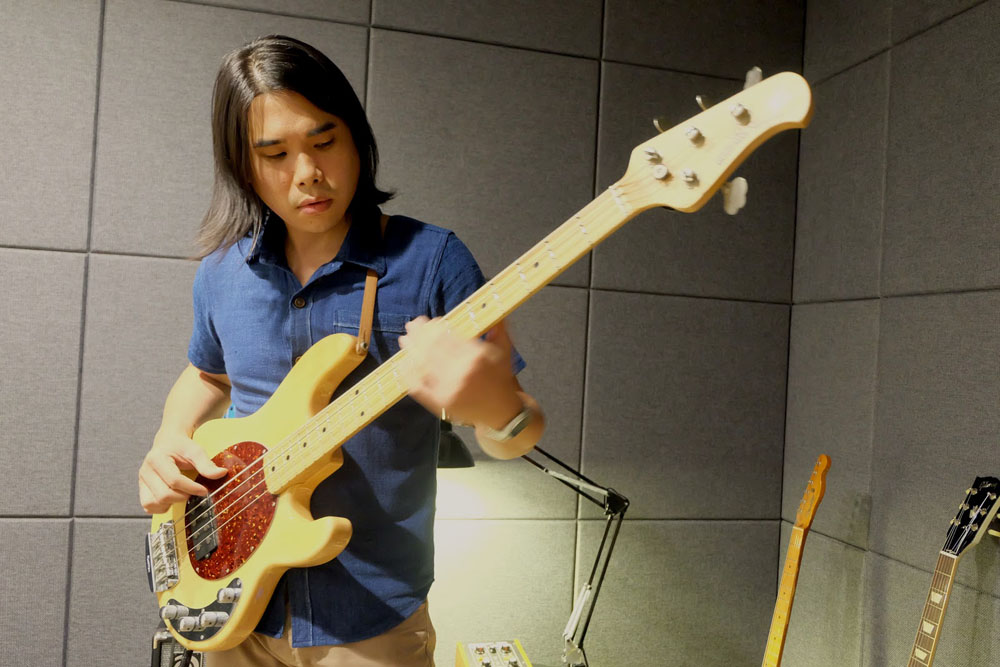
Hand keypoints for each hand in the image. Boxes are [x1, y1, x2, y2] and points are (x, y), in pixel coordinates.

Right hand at [138, 429, 228, 514]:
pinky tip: (173, 497)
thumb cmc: (181, 446)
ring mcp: (142, 481)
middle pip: (163, 495)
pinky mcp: (142, 489)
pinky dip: (161, 506)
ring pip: (153, 503)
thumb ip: (206, 464)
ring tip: (182, 493)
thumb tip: (221, 473)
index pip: (174, 480)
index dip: (192, 488)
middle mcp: (145, 471)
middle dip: (183, 497)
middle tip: (194, 492)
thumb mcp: (195, 451)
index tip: (204, 490)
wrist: (169, 442)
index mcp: (157, 459)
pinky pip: (148, 506)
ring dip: (171, 503)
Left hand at [397, 317, 521, 428]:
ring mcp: (448, 390)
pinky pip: (417, 385)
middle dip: (418, 334)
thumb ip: (497, 328)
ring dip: (410, 350)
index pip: (447, 336)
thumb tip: (489, 307)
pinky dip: (408, 373)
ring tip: (404, 340)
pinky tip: (403, 362)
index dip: (433, 327)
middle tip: (411, 325)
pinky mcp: (439, 404)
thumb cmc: (500, 378)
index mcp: (476, 357)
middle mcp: (461, 372)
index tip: (429, 321)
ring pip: (422, 364)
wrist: (500, 412)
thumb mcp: (504, 351)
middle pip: (431, 348)